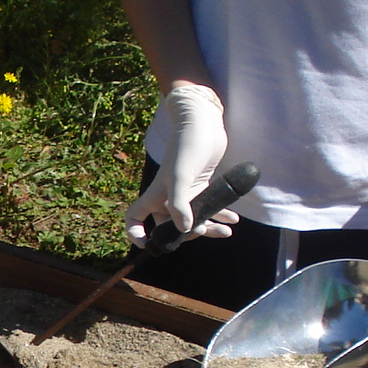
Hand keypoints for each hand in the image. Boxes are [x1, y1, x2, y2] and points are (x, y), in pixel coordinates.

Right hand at [124, 84, 234, 245]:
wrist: (204, 123)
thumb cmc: (187, 146)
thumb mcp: (181, 176)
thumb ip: (180, 204)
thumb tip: (184, 230)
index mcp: (155, 194)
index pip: (135, 218)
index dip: (136, 233)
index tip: (148, 244)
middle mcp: (167, 196)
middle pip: (170, 226)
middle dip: (188, 234)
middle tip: (206, 230)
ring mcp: (185, 192)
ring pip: (192, 219)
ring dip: (209, 227)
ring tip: (227, 231)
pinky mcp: (201, 186)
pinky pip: (207, 207)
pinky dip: (220, 214)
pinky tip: (233, 219)